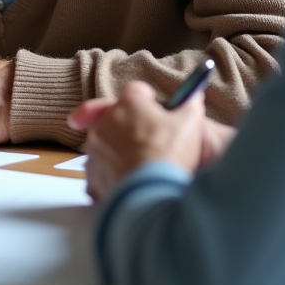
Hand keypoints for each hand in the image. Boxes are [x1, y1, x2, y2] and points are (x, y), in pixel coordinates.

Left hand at [68, 90, 236, 174]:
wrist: (150, 193)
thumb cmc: (168, 153)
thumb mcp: (189, 123)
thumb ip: (190, 104)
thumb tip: (192, 96)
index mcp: (128, 104)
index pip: (136, 91)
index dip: (149, 100)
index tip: (158, 111)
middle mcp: (105, 121)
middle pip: (117, 115)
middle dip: (132, 124)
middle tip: (152, 139)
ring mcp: (95, 147)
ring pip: (106, 141)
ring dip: (119, 148)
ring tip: (143, 163)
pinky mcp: (92, 171)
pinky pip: (101, 167)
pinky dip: (112, 171)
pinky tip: (131, 179)